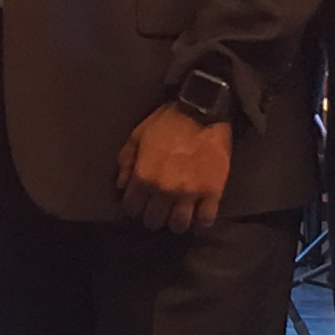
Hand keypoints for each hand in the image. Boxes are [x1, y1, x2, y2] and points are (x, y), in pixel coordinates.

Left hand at [116, 106, 233, 231]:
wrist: (202, 109)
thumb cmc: (168, 121)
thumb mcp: (138, 135)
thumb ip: (126, 161)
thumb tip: (122, 185)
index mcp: (144, 176)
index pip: (132, 208)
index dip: (134, 207)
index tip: (139, 203)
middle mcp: (165, 190)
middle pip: (154, 221)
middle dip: (153, 216)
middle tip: (158, 210)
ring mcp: (190, 193)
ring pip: (179, 225)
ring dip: (176, 222)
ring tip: (177, 214)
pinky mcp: (213, 191)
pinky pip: (206, 219)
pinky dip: (201, 221)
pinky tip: (197, 215)